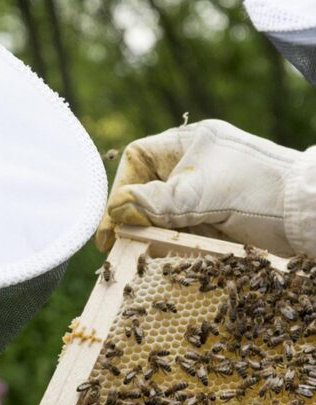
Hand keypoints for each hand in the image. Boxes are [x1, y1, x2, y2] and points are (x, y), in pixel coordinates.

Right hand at [96, 119, 298, 255]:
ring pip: (164, 214)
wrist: (306, 213)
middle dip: (133, 218)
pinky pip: (183, 230)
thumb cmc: (260, 192)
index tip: (111, 226)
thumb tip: (119, 207)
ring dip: (153, 235)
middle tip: (120, 247)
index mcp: (190, 143)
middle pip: (147, 189)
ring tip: (143, 256)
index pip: (138, 158)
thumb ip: (158, 201)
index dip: (118, 189)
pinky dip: (173, 244)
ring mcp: (207, 192)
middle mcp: (195, 165)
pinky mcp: (217, 218)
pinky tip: (169, 257)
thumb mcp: (202, 196)